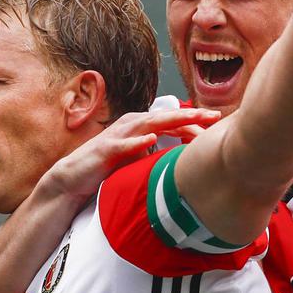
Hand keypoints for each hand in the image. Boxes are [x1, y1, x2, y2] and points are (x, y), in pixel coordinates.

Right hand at [42, 107, 221, 204]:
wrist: (74, 178)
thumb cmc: (109, 168)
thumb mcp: (139, 159)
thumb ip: (159, 154)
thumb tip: (186, 160)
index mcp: (142, 126)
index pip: (173, 121)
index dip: (195, 120)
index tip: (218, 121)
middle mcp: (132, 124)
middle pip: (166, 117)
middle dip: (191, 114)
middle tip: (215, 115)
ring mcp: (118, 135)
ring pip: (149, 123)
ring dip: (171, 120)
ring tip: (192, 118)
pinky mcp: (105, 149)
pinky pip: (123, 143)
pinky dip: (137, 140)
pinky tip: (151, 138)